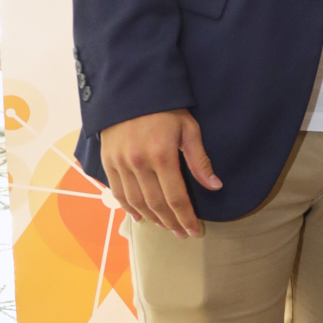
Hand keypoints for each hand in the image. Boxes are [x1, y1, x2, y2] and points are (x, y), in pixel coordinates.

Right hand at [99, 109, 221, 237]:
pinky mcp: (108, 161)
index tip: (195, 231)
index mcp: (161, 155)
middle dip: (171, 222)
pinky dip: (128, 208)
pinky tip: (140, 217)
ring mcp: (120, 163)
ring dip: (152, 218)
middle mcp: (138, 163)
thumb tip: (214, 186)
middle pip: (156, 204)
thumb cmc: (165, 108)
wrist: (130, 90)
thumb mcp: (188, 128)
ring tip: (166, 227)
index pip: (175, 197)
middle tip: (182, 233)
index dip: (186, 217)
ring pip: (136, 202)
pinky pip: (118, 192)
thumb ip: (199, 160)